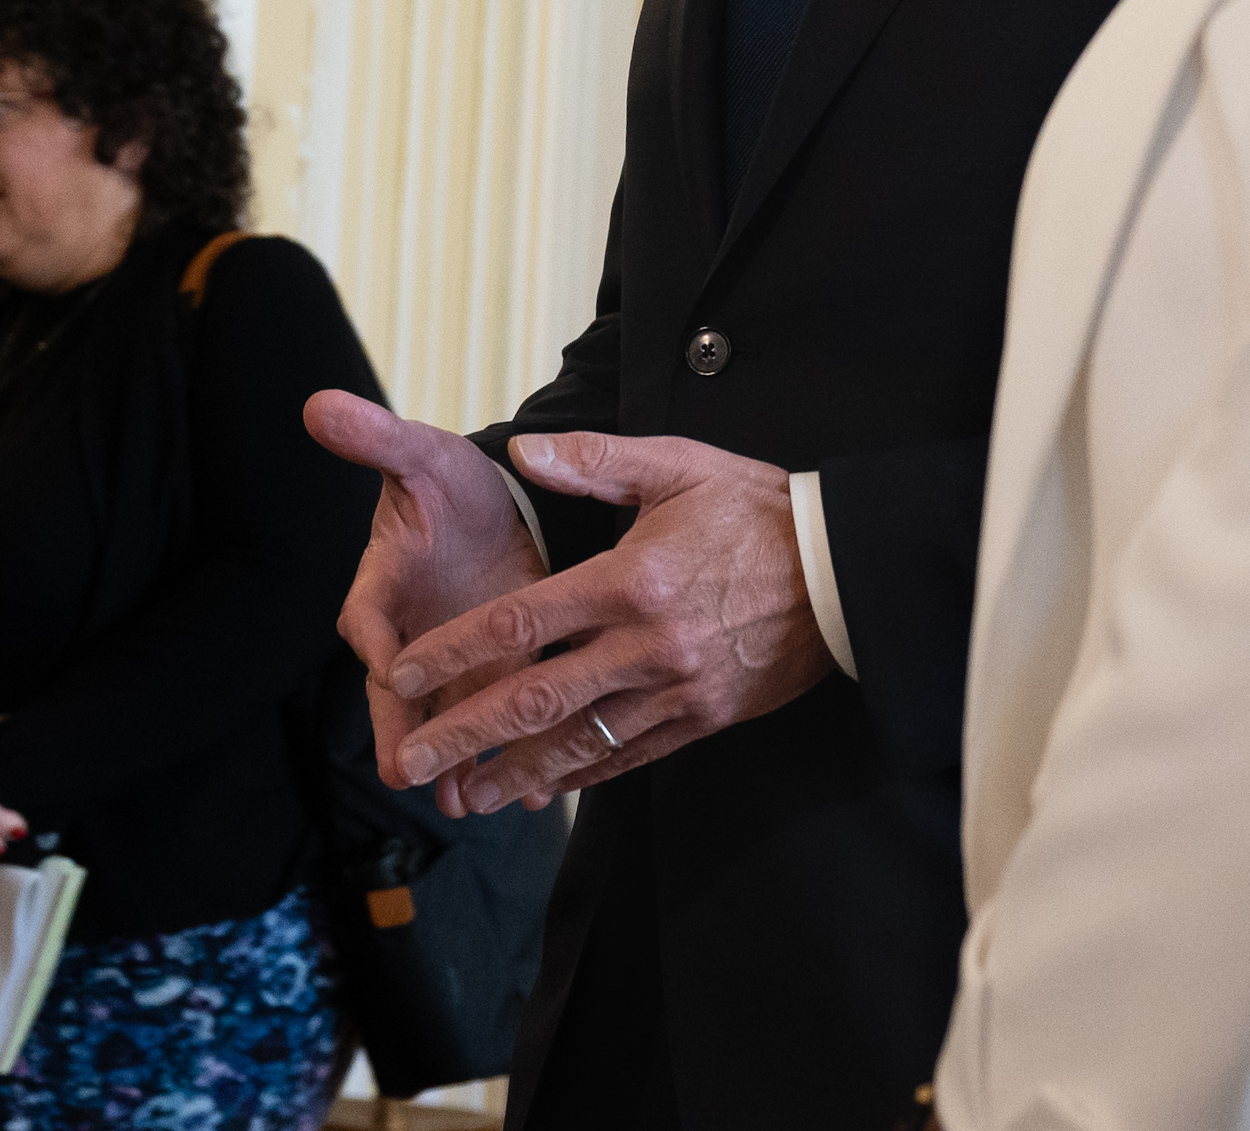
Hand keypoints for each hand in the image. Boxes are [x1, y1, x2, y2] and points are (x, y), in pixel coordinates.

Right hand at [307, 391, 550, 809]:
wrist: (499, 507)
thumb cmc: (449, 483)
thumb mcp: (419, 454)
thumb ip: (376, 438)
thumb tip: (318, 403)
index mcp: (382, 586)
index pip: (364, 617)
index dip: (371, 639)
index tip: (380, 664)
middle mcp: (412, 637)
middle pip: (398, 694)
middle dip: (404, 733)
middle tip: (406, 773)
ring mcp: (455, 664)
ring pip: (448, 723)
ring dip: (457, 763)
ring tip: (467, 803)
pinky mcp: (498, 676)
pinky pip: (502, 725)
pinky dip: (518, 758)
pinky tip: (539, 794)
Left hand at [386, 430, 832, 812]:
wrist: (845, 570)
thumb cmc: (755, 509)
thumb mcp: (677, 465)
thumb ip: (593, 458)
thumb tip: (519, 452)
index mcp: (630, 579)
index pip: (521, 622)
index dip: (456, 652)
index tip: (404, 673)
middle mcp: (647, 645)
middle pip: (537, 699)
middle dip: (466, 734)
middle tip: (411, 761)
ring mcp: (677, 690)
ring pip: (581, 742)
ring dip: (516, 774)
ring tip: (465, 797)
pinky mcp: (705, 717)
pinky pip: (632, 755)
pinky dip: (583, 774)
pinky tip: (544, 789)